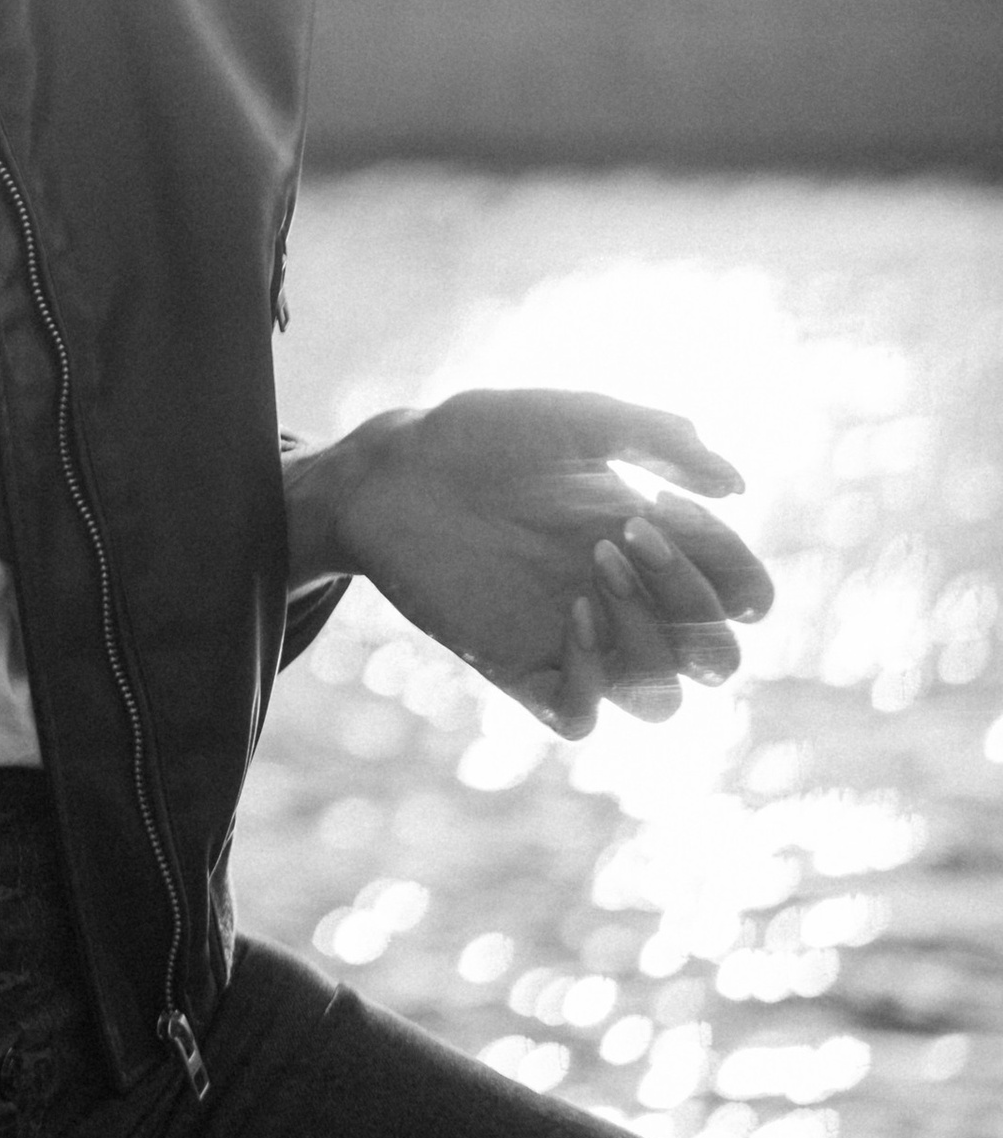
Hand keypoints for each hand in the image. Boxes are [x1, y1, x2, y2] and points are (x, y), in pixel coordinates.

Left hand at [302, 389, 771, 736]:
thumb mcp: (574, 418)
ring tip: (594, 564)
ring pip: (662, 699)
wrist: (394, 467)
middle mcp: (626, 604)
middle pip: (718, 656)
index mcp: (653, 548)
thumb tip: (736, 482)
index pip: (742, 595)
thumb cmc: (484, 437)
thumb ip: (655, 436)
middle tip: (630, 529)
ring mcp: (576, 642)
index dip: (732, 565)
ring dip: (648, 639)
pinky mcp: (520, 669)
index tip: (668, 505)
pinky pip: (583, 718)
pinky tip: (568, 615)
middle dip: (692, 597)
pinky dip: (593, 680)